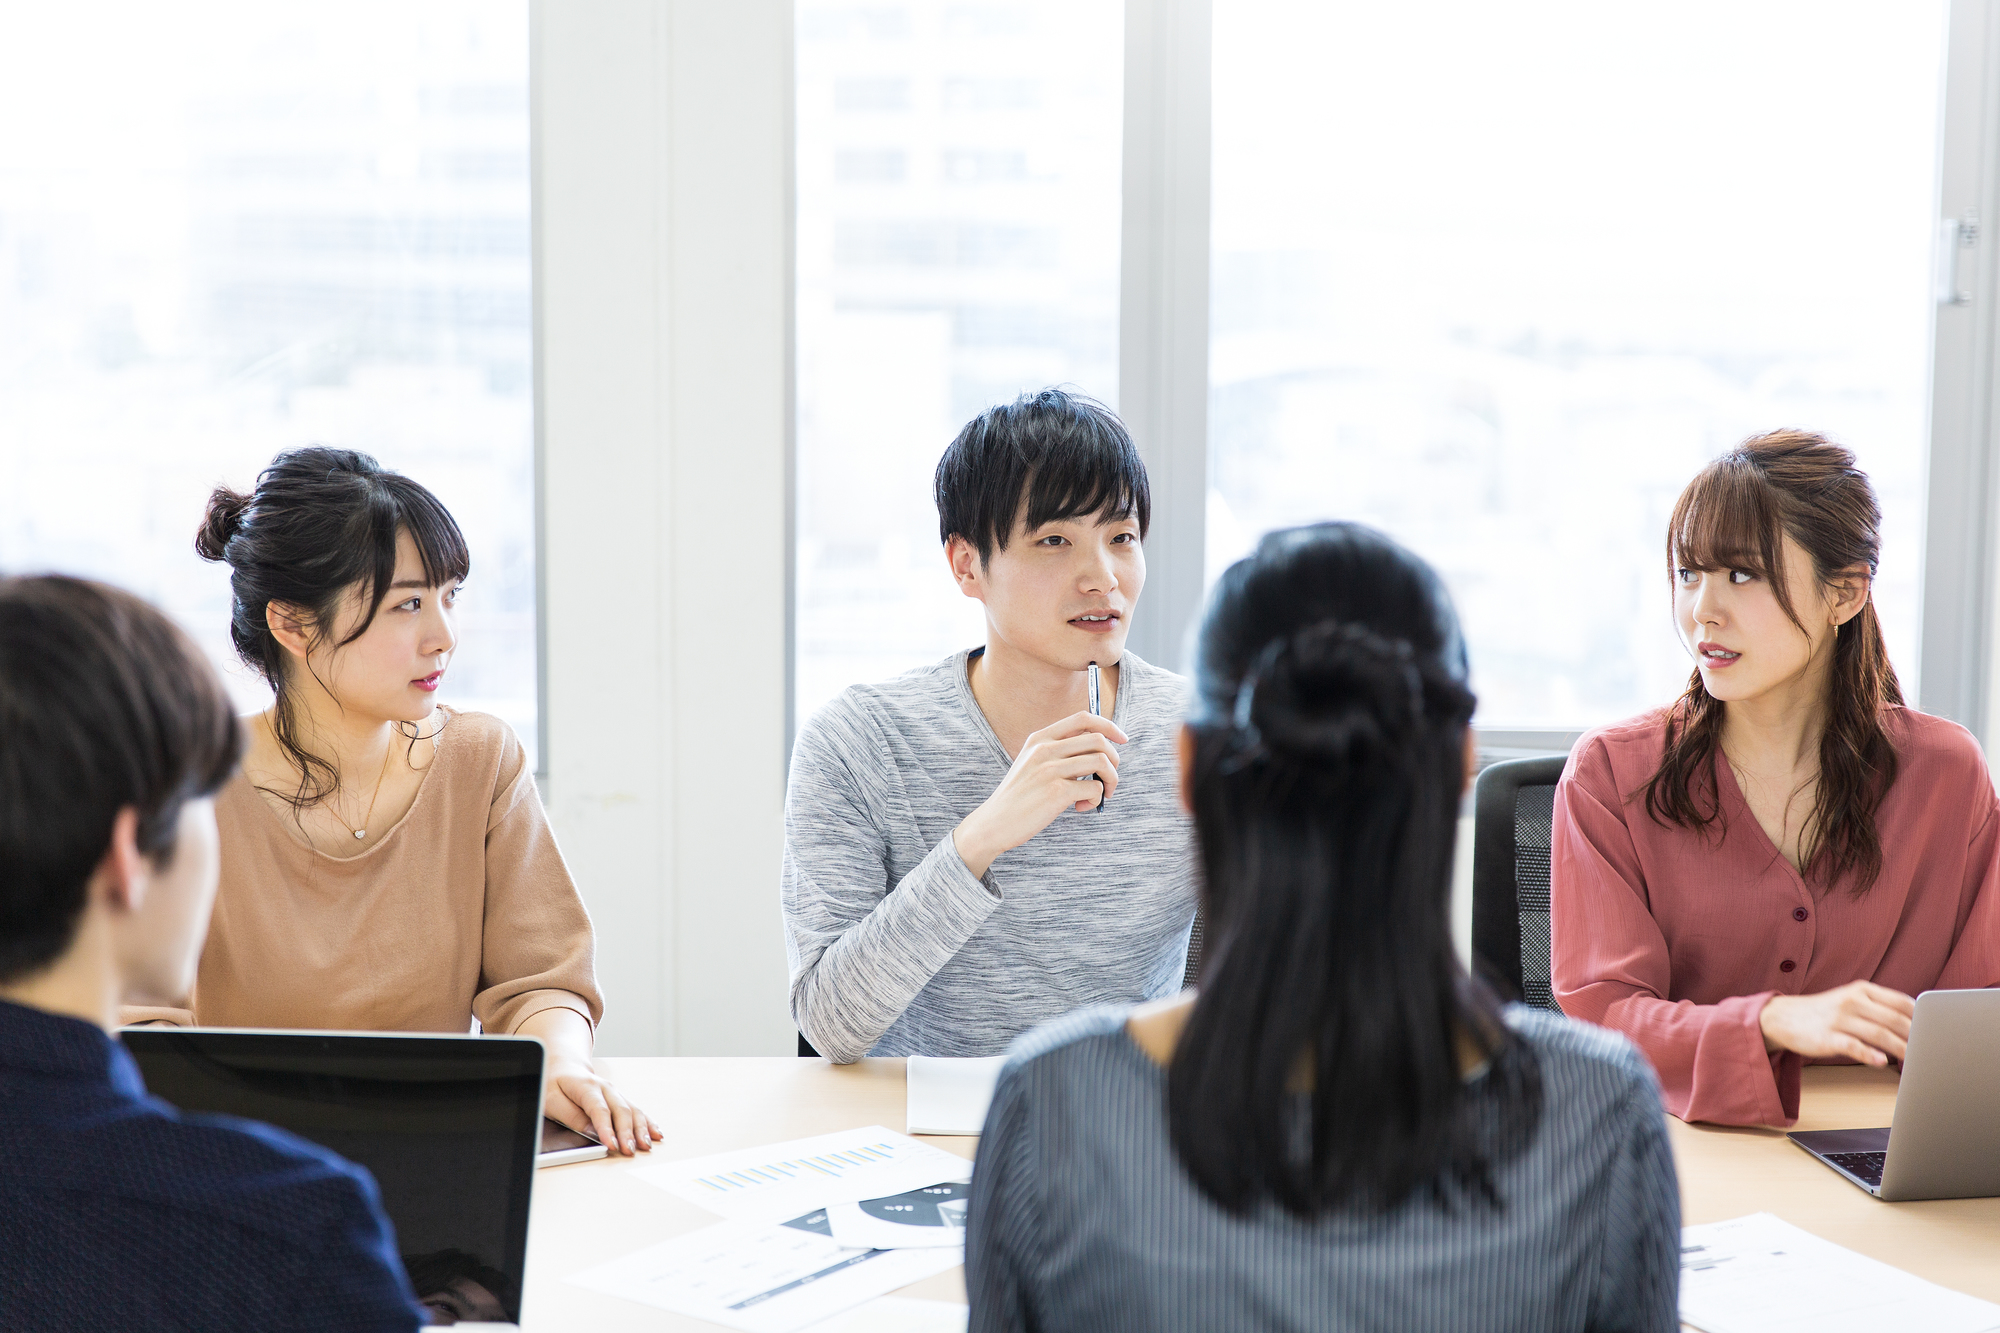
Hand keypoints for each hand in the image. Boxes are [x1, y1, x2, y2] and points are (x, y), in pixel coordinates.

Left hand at [544, 1056, 662, 1155]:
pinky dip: (647, 1122)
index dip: (606, 1128)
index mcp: (586, 1086)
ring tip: (645, 1146)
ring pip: (632, 1110)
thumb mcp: (551, 1099)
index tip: (610, 1145)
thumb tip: (591, 1132)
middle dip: (627, 1132)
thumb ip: (571, 1116)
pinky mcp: (619, 1099)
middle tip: (629, 1151)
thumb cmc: (554, 1084)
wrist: (563, 1067)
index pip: (599, 1109)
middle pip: (620, 1111)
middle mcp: (605, 1088)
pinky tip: (655, 1133)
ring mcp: (615, 1093)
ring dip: (640, 1129)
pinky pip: (636, 1110)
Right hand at [952, 712, 1128, 877]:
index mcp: (1040, 738)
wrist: (994, 823)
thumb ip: (1059, 752)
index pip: (1083, 718)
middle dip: (1114, 760)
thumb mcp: (1032, 763)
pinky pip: (1095, 789)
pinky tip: (1080, 807)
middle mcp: (1045, 749)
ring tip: (1100, 795)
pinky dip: (1096, 800)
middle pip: (1098, 740)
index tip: (1122, 740)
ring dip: (1110, 780)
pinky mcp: (1056, 791)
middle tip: (1109, 779)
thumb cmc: (1020, 797)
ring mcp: (1050, 769)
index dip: (1109, 726)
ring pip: (1102, 762)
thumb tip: (1101, 751)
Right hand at [1759, 981, 1914, 1065]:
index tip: (1935, 1032)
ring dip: (1900, 1050)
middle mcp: (1852, 1001)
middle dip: (1916, 1037)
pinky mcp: (1826, 1037)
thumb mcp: (1852, 1000)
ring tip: (1914, 1061)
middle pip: (1895, 1020)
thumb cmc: (1824, 1012)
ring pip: (1879, 1034)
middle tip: (1929, 1051)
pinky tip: (1882, 1063)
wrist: (1782, 1017)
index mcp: (1862, 990)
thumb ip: (1880, 1008)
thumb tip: (1916, 1024)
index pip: (1902, 1002)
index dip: (1922, 1018)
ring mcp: (1838, 1019)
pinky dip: (1870, 1055)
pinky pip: (1853, 1046)